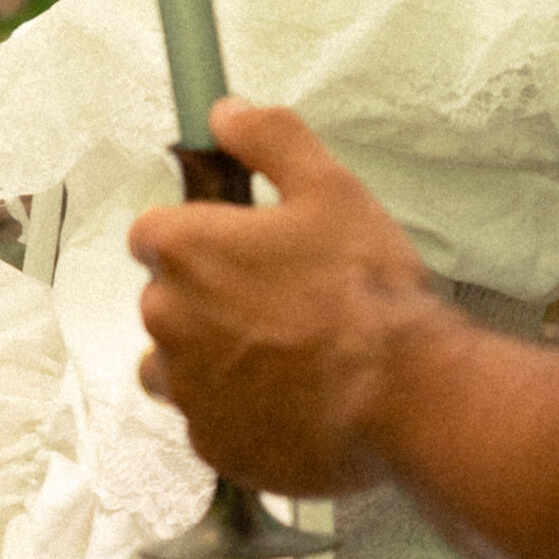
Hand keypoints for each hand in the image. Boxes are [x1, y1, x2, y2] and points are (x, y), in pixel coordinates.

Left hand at [127, 97, 447, 496]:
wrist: (406, 394)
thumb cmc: (366, 291)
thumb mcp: (328, 187)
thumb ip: (269, 138)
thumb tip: (226, 113)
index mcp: (184, 251)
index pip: (153, 232)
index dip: (197, 235)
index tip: (237, 246)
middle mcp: (168, 321)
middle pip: (165, 299)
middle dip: (208, 297)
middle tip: (278, 301)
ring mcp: (187, 390)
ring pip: (177, 365)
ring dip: (212, 357)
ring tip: (281, 355)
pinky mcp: (213, 445)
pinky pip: (209, 421)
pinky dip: (238, 413)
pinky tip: (289, 401)